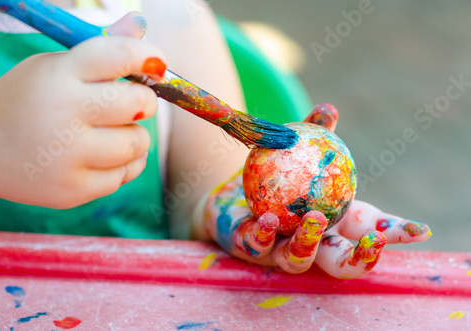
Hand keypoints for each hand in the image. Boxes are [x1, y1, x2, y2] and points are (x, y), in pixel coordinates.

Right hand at [0, 13, 165, 207]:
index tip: (156, 64)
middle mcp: (63, 114)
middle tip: (133, 104)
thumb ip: (101, 48)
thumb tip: (141, 26)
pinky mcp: (73, 189)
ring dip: (134, 137)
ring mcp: (67, 156)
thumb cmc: (28, 100)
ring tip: (112, 133)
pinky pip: (126, 174)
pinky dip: (124, 164)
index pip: (118, 56)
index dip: (148, 56)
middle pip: (137, 104)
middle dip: (145, 102)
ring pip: (137, 143)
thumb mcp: (54, 66)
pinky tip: (102, 156)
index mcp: (59, 74)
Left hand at [199, 104, 430, 277]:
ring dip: (310, 242)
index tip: (421, 231)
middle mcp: (309, 243)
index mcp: (330, 223)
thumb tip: (328, 109)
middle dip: (362, 259)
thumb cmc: (274, 173)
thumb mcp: (295, 152)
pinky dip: (263, 233)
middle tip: (375, 241)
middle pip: (342, 263)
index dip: (396, 234)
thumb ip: (313, 135)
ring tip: (316, 218)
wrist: (230, 189)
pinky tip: (267, 218)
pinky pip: (256, 245)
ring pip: (299, 260)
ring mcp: (278, 250)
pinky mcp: (248, 248)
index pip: (367, 232)